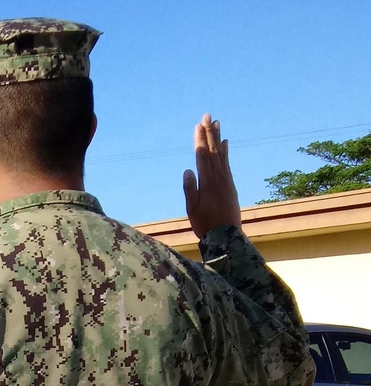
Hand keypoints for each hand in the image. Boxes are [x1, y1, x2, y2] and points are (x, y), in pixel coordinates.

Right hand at [183, 114, 241, 239]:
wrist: (227, 237)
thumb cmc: (206, 225)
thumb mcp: (193, 210)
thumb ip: (190, 189)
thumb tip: (188, 170)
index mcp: (207, 182)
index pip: (202, 156)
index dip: (200, 140)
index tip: (198, 125)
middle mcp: (219, 177)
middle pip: (213, 151)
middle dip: (210, 133)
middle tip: (208, 116)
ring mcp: (226, 180)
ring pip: (221, 155)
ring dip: (218, 138)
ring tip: (217, 123)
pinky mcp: (230, 185)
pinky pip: (227, 164)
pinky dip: (225, 152)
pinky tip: (225, 144)